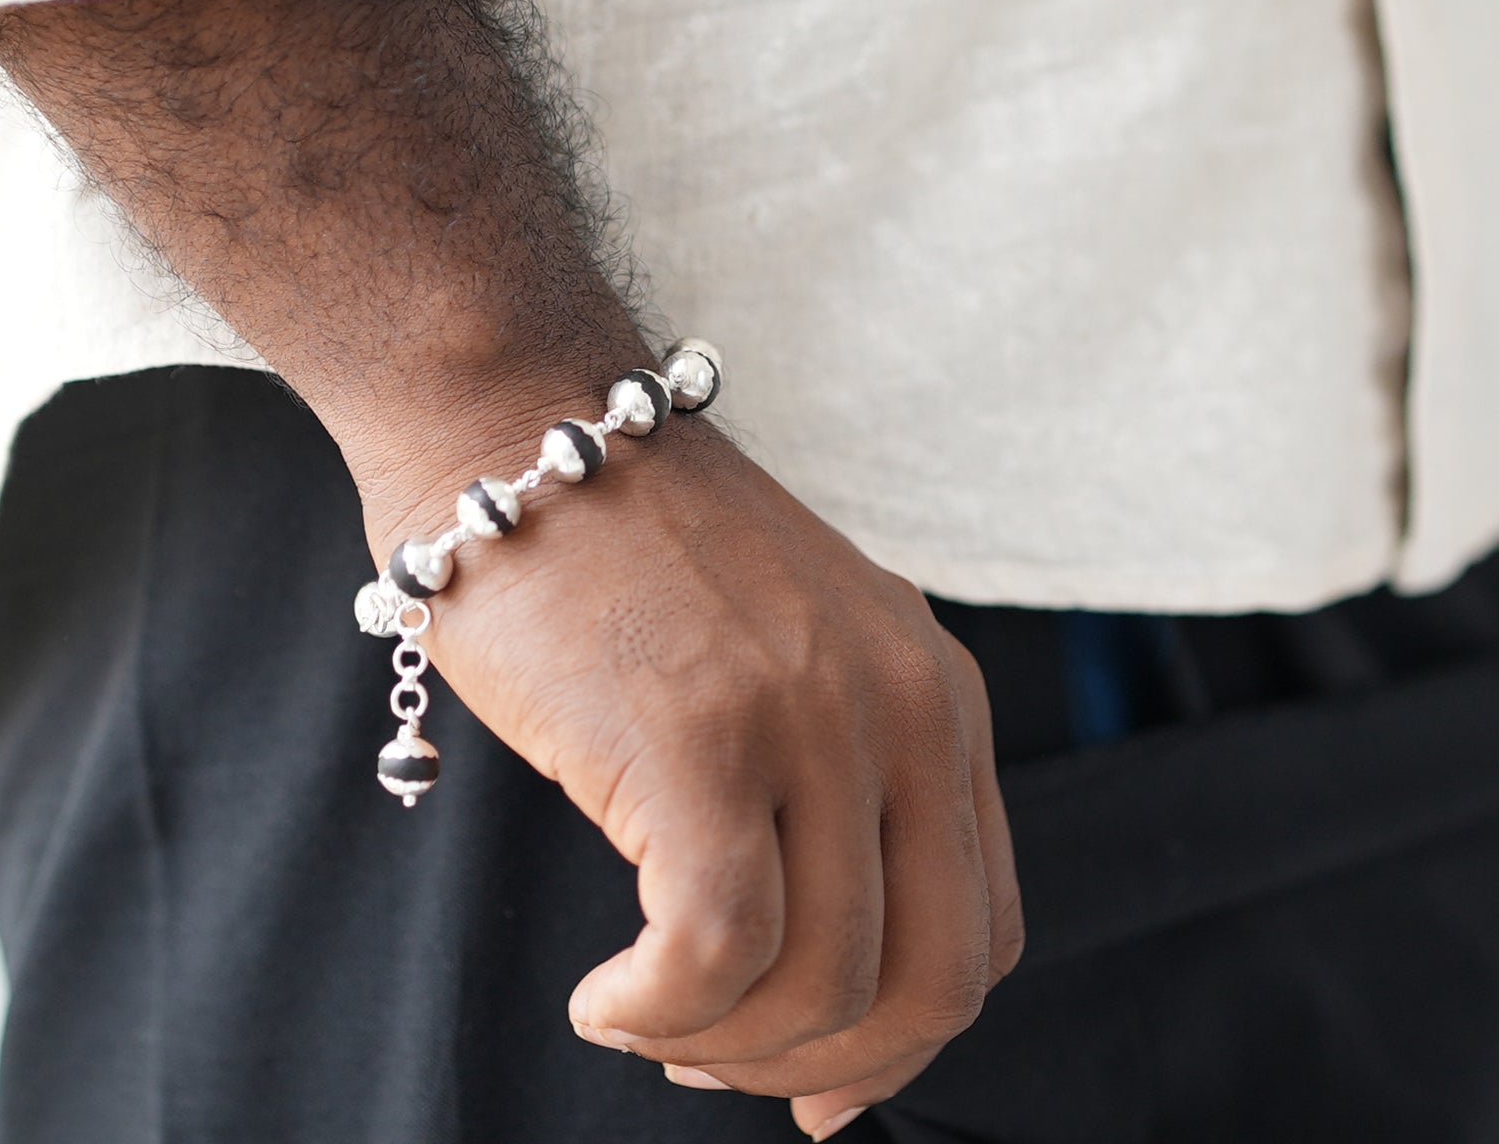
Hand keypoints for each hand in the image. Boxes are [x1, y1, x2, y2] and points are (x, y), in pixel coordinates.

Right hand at [358, 415, 1021, 1139]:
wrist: (514, 421)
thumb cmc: (622, 559)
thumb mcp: (790, 660)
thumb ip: (836, 796)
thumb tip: (826, 1011)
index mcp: (942, 697)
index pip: (984, 935)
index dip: (899, 1042)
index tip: (805, 1078)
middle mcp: (904, 708)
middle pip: (929, 983)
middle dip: (822, 1067)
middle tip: (709, 1065)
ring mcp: (808, 723)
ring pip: (819, 985)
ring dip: (717, 1046)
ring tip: (638, 1018)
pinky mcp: (700, 741)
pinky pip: (716, 952)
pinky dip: (657, 1012)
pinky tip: (603, 998)